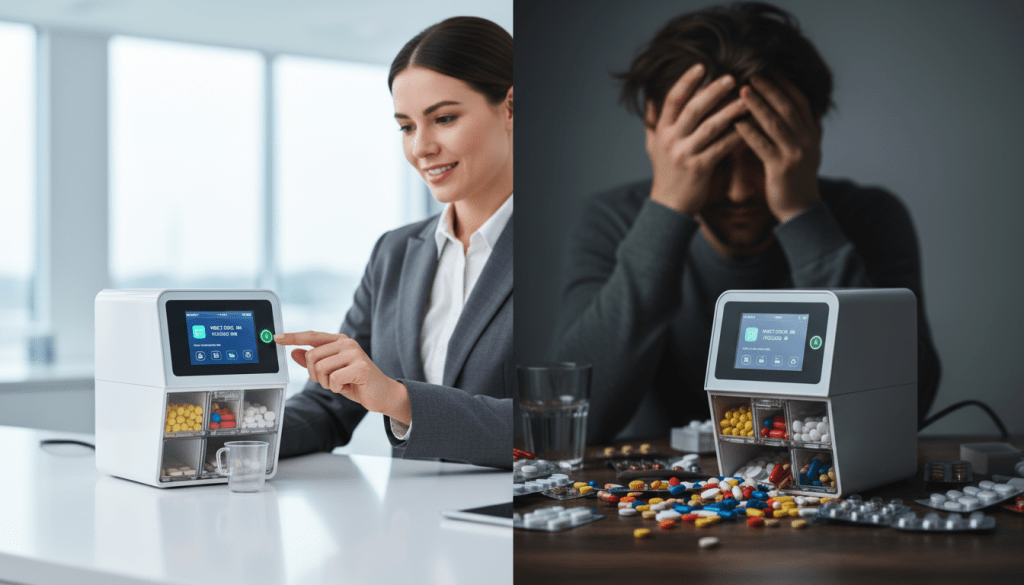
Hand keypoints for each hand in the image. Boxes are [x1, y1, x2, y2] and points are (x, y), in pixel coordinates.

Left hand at [274, 331, 411, 424]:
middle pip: (312, 356)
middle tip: (330, 381)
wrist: (383, 394)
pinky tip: (348, 387)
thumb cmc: (357, 382)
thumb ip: (314, 361)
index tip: (276, 338)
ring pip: (321, 368)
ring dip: (327, 383)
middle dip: (316, 375)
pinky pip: (334, 379)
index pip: (312, 336)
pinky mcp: (360, 367)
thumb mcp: (331, 372)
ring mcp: (355, 354)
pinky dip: (337, 388)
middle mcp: (347, 343)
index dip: (293, 337)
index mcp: (339, 341)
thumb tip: (294, 352)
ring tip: (341, 384)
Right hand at [645, 63, 748, 216]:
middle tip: (731, 78)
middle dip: (713, 91)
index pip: (672, 100)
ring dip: (730, 111)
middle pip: (693, 109)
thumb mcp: (652, 145)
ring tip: (746, 99)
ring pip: (711, 126)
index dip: (686, 81)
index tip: (702, 66)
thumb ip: (652, 121)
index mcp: (661, 131)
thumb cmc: (665, 173)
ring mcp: (685, 154)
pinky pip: (722, 147)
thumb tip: (650, 97)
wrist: (669, 206)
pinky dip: (737, 135)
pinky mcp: (700, 168)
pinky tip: (750, 126)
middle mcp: (671, 140)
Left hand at [734, 75, 822, 221]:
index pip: (800, 101)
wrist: (800, 210)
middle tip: (752, 73)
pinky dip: (749, 132)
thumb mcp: (804, 150)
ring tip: (742, 90)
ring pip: (776, 123)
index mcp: (813, 133)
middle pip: (788, 107)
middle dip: (770, 88)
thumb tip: (792, 105)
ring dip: (758, 105)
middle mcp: (807, 140)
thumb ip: (800, 129)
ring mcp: (796, 154)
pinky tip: (736, 122)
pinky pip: (763, 145)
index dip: (785, 84)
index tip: (770, 69)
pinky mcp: (781, 168)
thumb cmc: (795, 179)